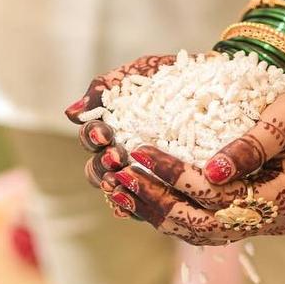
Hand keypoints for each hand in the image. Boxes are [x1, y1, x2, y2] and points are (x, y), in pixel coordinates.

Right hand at [63, 53, 178, 200]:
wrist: (214, 80)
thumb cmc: (172, 75)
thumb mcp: (139, 74)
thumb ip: (105, 89)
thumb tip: (71, 114)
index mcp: (111, 129)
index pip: (91, 139)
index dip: (93, 138)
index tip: (105, 133)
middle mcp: (121, 154)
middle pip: (98, 169)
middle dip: (103, 164)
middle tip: (117, 157)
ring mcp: (141, 173)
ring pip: (118, 189)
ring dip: (117, 186)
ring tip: (125, 179)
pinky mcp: (164, 188)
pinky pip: (145, 205)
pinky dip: (136, 208)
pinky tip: (136, 208)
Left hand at [99, 81, 284, 245]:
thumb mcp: (284, 121)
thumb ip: (251, 146)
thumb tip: (213, 171)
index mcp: (280, 202)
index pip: (218, 198)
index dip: (177, 176)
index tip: (141, 151)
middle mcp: (267, 222)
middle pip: (201, 225)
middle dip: (156, 202)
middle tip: (119, 177)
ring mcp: (255, 224)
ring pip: (196, 232)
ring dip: (157, 213)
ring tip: (121, 189)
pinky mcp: (242, 217)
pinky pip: (200, 224)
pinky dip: (169, 213)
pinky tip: (141, 196)